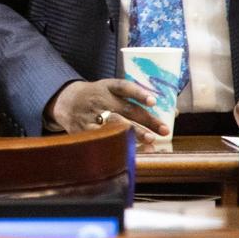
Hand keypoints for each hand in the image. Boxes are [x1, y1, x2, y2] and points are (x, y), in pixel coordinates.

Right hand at [48, 79, 168, 142]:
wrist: (64, 101)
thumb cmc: (97, 96)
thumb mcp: (110, 90)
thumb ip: (136, 99)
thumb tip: (174, 112)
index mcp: (106, 87)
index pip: (123, 86)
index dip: (138, 93)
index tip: (153, 101)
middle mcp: (99, 100)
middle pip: (124, 109)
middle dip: (146, 120)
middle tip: (164, 129)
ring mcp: (91, 115)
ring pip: (115, 124)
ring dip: (134, 133)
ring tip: (151, 140)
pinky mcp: (84, 130)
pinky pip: (103, 138)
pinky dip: (119, 144)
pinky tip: (133, 150)